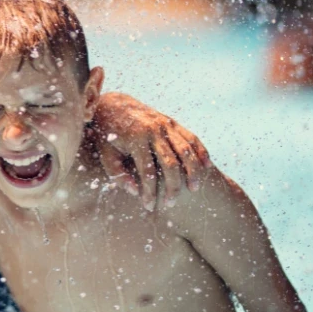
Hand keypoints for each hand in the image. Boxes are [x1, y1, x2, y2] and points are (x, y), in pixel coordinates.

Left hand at [92, 92, 210, 210]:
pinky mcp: (172, 122)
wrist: (113, 105)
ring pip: (186, 150)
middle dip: (173, 186)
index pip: (147, 172)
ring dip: (193, 171)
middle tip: (171, 204)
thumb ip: (117, 174)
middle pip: (170, 164)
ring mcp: (165, 125)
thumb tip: (135, 192)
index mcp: (135, 139)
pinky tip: (206, 167)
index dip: (149, 192)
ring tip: (194, 189)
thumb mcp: (105, 154)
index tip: (149, 207)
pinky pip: (191, 138)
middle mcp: (153, 131)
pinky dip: (201, 152)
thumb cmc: (108, 135)